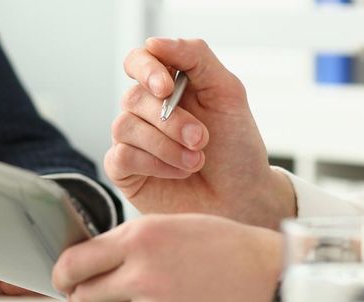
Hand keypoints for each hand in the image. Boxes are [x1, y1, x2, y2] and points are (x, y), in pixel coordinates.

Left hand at [52, 214, 281, 301]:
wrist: (275, 281)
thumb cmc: (231, 249)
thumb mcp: (177, 225)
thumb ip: (134, 239)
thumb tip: (95, 254)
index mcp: (141, 236)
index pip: (75, 260)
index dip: (63, 272)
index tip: (63, 276)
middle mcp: (141, 270)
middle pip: (82, 292)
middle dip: (80, 294)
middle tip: (85, 293)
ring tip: (126, 300)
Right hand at [107, 38, 294, 228]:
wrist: (242, 198)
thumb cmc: (236, 148)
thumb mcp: (227, 93)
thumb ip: (197, 58)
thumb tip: (154, 43)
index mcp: (167, 86)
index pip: (138, 61)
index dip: (146, 69)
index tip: (168, 87)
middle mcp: (144, 110)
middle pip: (134, 98)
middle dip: (172, 120)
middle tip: (201, 139)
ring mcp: (131, 140)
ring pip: (125, 126)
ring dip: (166, 145)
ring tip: (196, 161)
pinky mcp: (124, 171)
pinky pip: (121, 156)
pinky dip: (155, 164)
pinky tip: (180, 172)